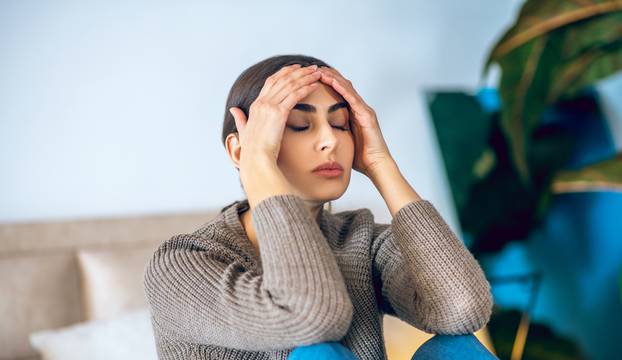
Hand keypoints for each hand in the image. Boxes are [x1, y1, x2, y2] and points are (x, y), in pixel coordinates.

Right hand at [228, 63, 322, 204]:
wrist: (256, 160)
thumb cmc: (252, 151)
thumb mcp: (244, 132)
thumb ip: (240, 119)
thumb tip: (234, 110)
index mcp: (255, 106)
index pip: (271, 82)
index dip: (284, 73)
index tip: (295, 68)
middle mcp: (262, 103)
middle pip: (282, 80)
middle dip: (298, 71)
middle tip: (311, 67)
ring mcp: (269, 107)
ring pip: (290, 85)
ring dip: (305, 77)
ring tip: (318, 72)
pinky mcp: (278, 113)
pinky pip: (295, 95)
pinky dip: (305, 87)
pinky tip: (315, 84)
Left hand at [317, 66, 393, 177]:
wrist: (375, 167)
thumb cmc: (359, 158)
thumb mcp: (342, 141)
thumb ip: (333, 133)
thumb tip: (315, 134)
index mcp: (353, 113)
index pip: (338, 92)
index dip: (326, 82)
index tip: (310, 76)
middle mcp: (360, 108)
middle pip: (342, 85)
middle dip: (328, 75)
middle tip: (312, 68)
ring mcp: (364, 111)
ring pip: (347, 88)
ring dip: (333, 77)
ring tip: (320, 70)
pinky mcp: (367, 116)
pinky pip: (353, 98)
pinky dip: (342, 89)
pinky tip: (332, 81)